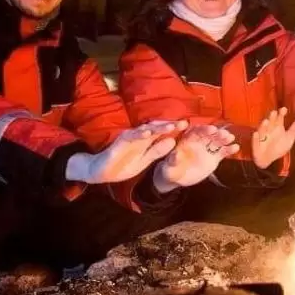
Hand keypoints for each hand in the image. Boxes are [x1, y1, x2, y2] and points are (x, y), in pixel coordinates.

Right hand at [66, 120, 187, 183]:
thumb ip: (157, 151)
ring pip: (146, 130)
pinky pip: (130, 137)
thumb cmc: (124, 164)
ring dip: (158, 127)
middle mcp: (140, 135)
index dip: (177, 130)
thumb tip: (172, 141)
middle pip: (157, 127)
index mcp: (147, 140)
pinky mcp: (120, 143)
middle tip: (186, 122)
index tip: (192, 130)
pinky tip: (147, 133)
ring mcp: (130, 137)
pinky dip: (139, 134)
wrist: (102, 172)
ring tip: (171, 126)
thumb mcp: (145, 159)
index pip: (164, 132)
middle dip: (171, 125)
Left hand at [153, 124, 239, 192]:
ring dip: (224, 139)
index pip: (196, 132)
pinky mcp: (214, 157)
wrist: (178, 178)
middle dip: (216, 133)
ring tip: (231, 138)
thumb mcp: (169, 166)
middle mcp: (199, 141)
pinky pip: (222, 152)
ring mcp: (207, 149)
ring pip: (217, 141)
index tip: (211, 129)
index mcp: (187, 139)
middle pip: (209, 135)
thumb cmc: (170, 169)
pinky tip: (235, 147)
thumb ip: (173, 160)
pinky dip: (229, 149)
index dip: (204, 129)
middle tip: (224, 134)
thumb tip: (176, 155)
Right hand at [252, 107, 294, 168]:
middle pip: (270, 123)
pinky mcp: (256, 146)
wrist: (267, 159)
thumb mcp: (289, 138)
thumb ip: (294, 129)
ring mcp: (262, 138)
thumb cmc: (278, 147)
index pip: (279, 119)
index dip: (281, 114)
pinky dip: (255, 138)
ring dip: (263, 126)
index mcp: (277, 128)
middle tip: (274, 112)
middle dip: (272, 118)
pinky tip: (256, 134)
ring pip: (262, 131)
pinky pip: (255, 142)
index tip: (284, 109)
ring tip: (266, 121)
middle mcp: (269, 130)